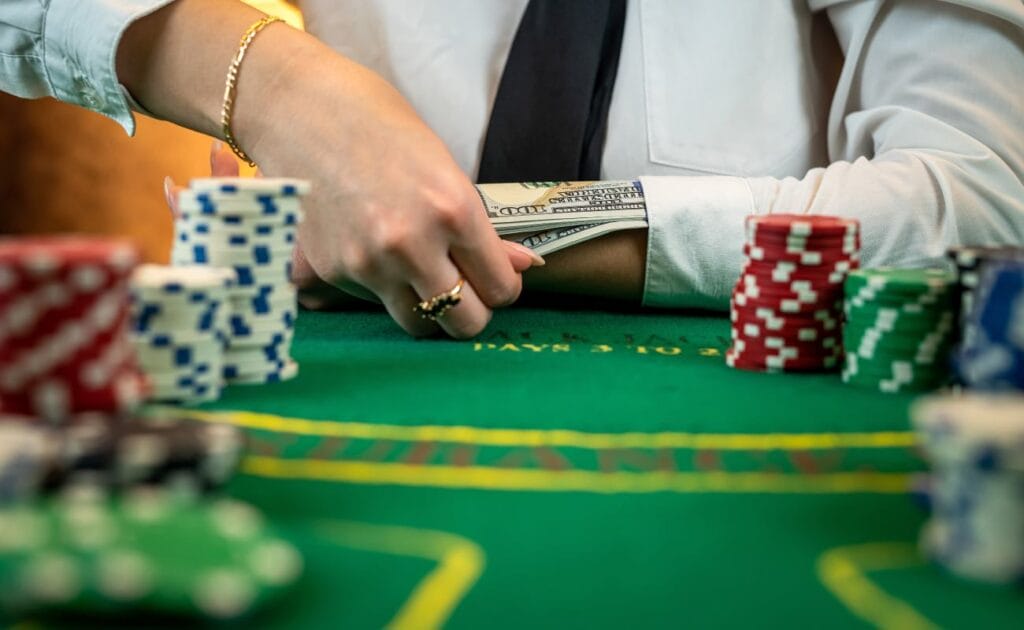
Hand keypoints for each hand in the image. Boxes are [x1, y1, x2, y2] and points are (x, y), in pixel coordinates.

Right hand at [231, 39, 543, 337]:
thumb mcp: (444, 167)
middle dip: (472, 311)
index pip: (500, 289)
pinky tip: (371, 244)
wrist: (299, 108)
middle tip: (464, 287)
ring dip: (427, 306)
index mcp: (453, 210)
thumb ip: (482, 228)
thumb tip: (524, 265)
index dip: (502, 287)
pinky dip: (382, 285)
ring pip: (418, 323)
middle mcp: (412, 244)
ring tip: (418, 271)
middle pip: (464, 323)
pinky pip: (374, 301)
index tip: (494, 277)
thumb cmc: (379, 125)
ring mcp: (368, 263)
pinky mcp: (332, 271)